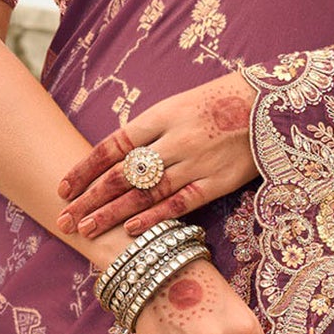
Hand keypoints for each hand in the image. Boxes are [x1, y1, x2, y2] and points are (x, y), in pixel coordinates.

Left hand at [58, 71, 256, 239]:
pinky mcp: (218, 182)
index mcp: (161, 115)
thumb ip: (150, 129)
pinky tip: (131, 231)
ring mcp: (195, 162)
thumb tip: (119, 155)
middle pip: (122, 174)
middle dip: (89, 198)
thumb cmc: (221, 102)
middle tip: (64, 218)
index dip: (85, 169)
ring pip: (145, 193)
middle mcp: (174, 140)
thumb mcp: (179, 104)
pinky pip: (180, 203)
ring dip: (113, 213)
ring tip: (86, 229)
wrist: (270, 103)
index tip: (63, 188)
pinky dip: (154, 217)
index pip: (112, 145)